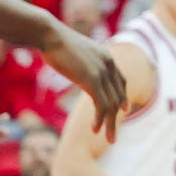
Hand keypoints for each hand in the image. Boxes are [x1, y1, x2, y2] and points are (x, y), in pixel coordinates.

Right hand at [41, 25, 126, 142]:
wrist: (51, 36)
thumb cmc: (57, 44)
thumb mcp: (77, 54)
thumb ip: (84, 64)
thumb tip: (81, 70)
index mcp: (107, 57)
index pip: (121, 81)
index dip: (122, 96)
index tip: (124, 109)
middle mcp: (109, 64)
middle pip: (118, 95)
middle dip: (117, 116)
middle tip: (113, 134)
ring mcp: (102, 72)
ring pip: (112, 103)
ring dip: (110, 124)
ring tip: (108, 140)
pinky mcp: (92, 79)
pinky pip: (102, 103)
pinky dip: (100, 118)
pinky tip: (94, 129)